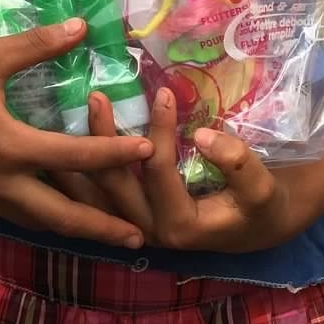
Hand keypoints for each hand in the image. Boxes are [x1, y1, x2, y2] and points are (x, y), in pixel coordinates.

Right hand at [0, 20, 153, 249]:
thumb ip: (36, 45)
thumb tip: (82, 25)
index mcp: (7, 146)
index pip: (74, 155)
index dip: (114, 153)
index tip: (147, 151)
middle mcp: (0, 182)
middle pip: (62, 214)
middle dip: (102, 226)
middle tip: (141, 235)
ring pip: (39, 222)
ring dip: (76, 228)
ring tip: (110, 233)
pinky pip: (18, 216)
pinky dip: (46, 219)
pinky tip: (62, 217)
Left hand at [60, 88, 304, 253]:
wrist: (258, 227)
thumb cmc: (262, 205)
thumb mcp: (262, 188)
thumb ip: (238, 164)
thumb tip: (205, 135)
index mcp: (180, 226)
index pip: (158, 172)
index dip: (161, 131)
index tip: (164, 92)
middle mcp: (149, 231)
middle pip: (115, 184)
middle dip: (102, 139)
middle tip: (97, 97)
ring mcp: (135, 227)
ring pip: (96, 194)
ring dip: (78, 156)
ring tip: (68, 116)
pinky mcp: (130, 217)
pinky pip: (96, 197)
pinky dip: (77, 172)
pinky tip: (61, 144)